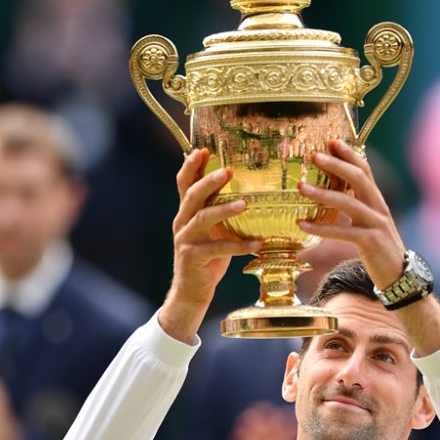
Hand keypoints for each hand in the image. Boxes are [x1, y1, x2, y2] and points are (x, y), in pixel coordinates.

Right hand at [159, 148, 260, 342]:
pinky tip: (257, 243)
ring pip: (203, 219)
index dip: (190, 166)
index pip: (184, 183)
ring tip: (245, 204)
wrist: (192, 289)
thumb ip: (218, 210)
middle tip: (227, 171)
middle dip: (209, 181)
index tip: (203, 149)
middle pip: (192, 195)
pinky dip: (238, 245)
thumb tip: (243, 189)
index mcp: (186, 212)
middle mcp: (182, 222)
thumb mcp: (212, 229)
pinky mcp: (193, 258)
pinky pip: (217, 249)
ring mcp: (185, 240)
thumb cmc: (207, 256)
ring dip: (224, 210)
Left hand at [296, 140, 404, 289]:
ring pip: (348, 202)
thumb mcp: (369, 222)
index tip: (331, 141)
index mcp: (377, 200)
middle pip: (358, 179)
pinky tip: (302, 224)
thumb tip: (335, 190)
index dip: (349, 154)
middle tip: (314, 155)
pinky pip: (343, 231)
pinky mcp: (371, 242)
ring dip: (322, 193)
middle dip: (336, 165)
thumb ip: (357, 205)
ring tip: (300, 187)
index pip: (365, 170)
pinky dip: (321, 228)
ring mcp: (376, 224)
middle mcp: (379, 207)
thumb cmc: (378, 247)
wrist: (399, 275)